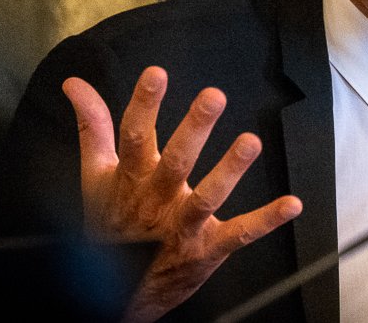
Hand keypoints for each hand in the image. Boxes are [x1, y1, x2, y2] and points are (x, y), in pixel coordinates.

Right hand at [63, 66, 302, 322]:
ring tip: (251, 142)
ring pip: (207, 197)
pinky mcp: (207, 248)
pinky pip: (240, 234)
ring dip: (229, 170)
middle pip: (175, 162)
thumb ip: (93, 127)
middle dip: (194, 129)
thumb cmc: (112, 223)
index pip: (134, 135)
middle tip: (213, 97)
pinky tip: (292, 205)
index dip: (144, 104)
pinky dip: (266, 221)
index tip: (156, 73)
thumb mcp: (96, 175)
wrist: (117, 293)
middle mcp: (157, 200)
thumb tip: (75, 84)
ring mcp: (182, 226)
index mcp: (131, 178)